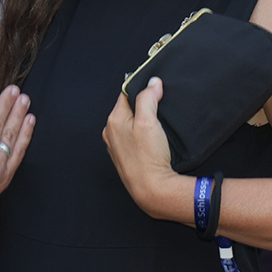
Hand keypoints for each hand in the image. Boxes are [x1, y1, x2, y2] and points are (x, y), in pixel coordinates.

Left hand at [103, 77, 179, 217]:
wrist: (152, 189)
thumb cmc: (148, 157)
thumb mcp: (149, 121)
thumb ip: (148, 98)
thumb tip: (153, 82)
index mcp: (113, 120)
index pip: (126, 94)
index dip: (142, 90)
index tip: (156, 89)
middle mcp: (110, 132)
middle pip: (128, 109)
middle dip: (143, 106)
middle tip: (160, 109)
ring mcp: (116, 146)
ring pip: (130, 124)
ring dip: (143, 122)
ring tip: (158, 127)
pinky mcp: (124, 156)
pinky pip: (132, 138)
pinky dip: (141, 136)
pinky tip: (152, 141)